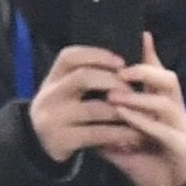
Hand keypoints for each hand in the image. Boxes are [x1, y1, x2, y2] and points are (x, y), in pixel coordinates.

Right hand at [28, 45, 143, 162]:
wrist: (42, 148)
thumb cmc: (70, 111)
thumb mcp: (74, 89)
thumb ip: (98, 69)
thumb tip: (144, 37)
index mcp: (54, 78)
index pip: (70, 56)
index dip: (97, 55)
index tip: (122, 62)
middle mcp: (49, 95)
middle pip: (82, 77)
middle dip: (113, 81)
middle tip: (134, 90)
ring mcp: (53, 119)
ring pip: (94, 109)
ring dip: (123, 110)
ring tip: (143, 113)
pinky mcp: (61, 141)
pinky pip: (97, 134)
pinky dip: (120, 133)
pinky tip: (135, 134)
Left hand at [96, 33, 185, 185]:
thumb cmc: (149, 160)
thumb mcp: (126, 138)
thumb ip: (111, 123)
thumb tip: (85, 112)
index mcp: (164, 106)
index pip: (158, 74)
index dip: (150, 54)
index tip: (138, 35)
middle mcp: (176, 112)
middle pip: (168, 80)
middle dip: (145, 71)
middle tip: (120, 70)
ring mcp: (182, 128)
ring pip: (166, 103)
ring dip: (140, 97)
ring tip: (115, 95)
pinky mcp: (183, 146)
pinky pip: (164, 130)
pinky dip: (145, 123)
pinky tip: (127, 120)